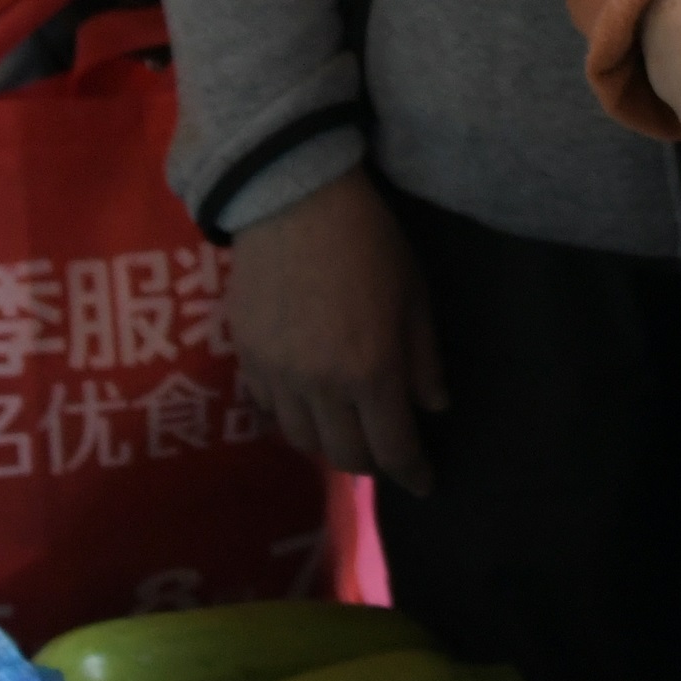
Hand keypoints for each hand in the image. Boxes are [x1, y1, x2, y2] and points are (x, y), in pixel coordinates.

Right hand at [227, 172, 445, 488]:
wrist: (294, 197)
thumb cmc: (369, 240)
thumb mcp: (414, 294)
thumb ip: (424, 358)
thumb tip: (435, 407)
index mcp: (371, 370)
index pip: (393, 448)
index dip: (413, 472)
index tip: (425, 483)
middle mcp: (321, 385)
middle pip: (345, 455)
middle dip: (372, 462)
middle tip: (386, 451)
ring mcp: (277, 374)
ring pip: (302, 439)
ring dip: (329, 442)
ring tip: (345, 428)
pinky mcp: (245, 356)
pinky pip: (267, 408)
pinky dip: (291, 416)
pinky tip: (305, 403)